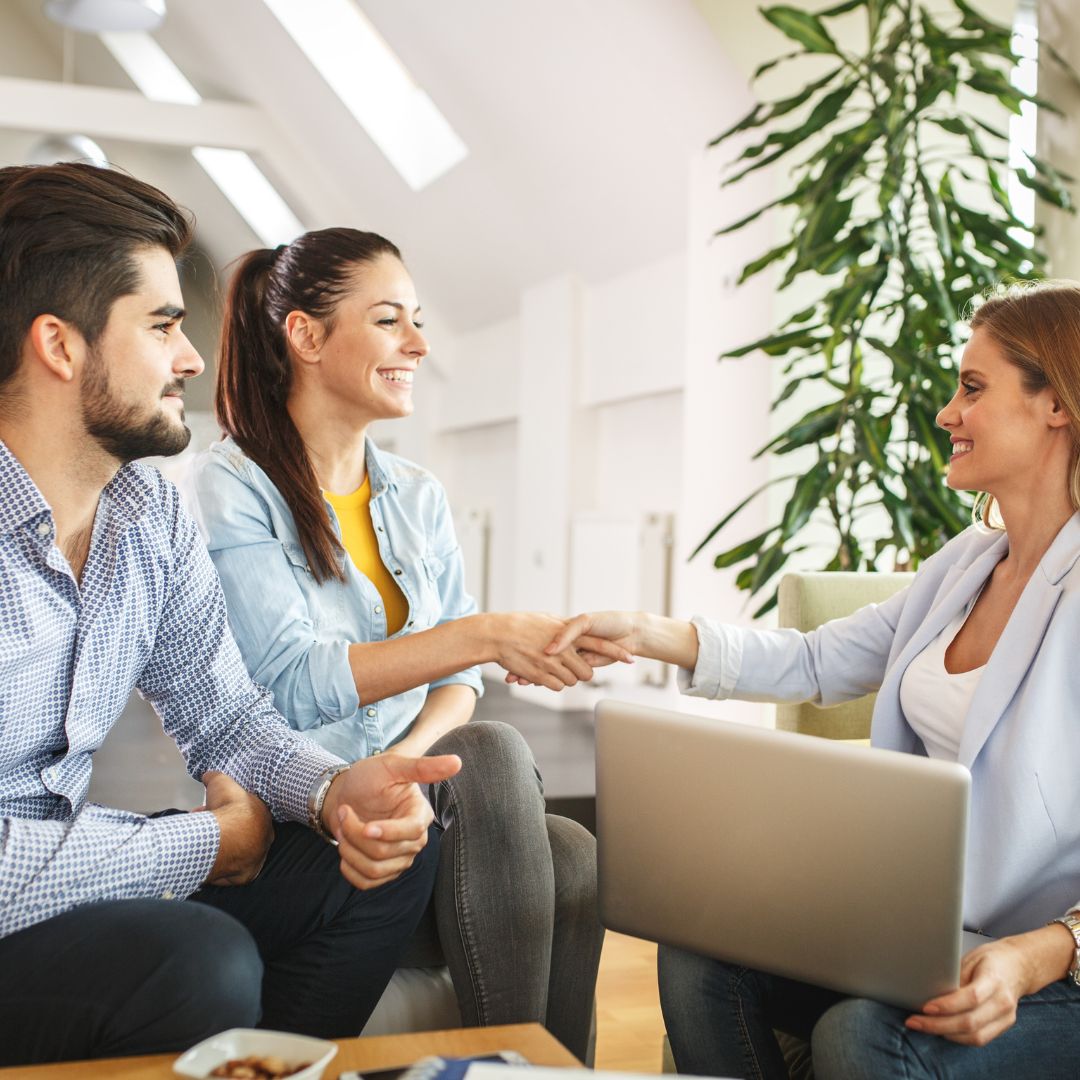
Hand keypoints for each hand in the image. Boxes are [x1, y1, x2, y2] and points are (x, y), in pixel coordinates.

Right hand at [202, 771, 273, 885]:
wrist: (226, 835)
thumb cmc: (227, 807)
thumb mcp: (220, 782)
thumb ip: (214, 777)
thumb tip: (207, 774)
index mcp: (263, 815)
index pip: (244, 814)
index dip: (224, 811)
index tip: (209, 811)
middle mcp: (264, 837)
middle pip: (239, 833)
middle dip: (221, 828)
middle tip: (201, 826)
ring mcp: (257, 858)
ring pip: (236, 852)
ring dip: (219, 847)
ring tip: (198, 841)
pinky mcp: (247, 875)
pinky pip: (232, 872)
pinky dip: (219, 867)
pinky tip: (205, 860)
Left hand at [322, 753, 461, 890]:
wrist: (347, 794)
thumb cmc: (370, 777)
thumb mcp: (392, 765)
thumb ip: (423, 767)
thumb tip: (457, 762)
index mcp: (420, 813)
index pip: (413, 831)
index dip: (389, 832)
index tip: (367, 826)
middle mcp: (414, 839)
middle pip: (385, 851)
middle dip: (355, 833)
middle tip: (345, 811)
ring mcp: (400, 858)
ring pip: (374, 869)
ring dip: (349, 849)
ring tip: (344, 827)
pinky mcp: (384, 872)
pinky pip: (366, 883)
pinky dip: (349, 868)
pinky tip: (346, 846)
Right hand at [490, 611, 633, 690]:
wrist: (498, 634)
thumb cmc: (520, 624)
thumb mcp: (547, 619)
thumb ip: (564, 626)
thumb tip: (575, 627)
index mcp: (568, 632)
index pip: (599, 644)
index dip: (616, 652)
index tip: (630, 658)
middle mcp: (564, 649)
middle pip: (587, 672)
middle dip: (582, 673)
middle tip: (572, 668)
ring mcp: (552, 663)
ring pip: (572, 681)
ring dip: (566, 679)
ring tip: (552, 668)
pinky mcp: (540, 675)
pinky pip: (557, 686)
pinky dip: (553, 683)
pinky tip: (543, 675)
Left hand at [905, 935, 1041, 1045]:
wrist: (1018, 967)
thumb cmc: (991, 959)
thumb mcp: (971, 958)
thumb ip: (955, 977)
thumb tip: (931, 992)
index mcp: (995, 980)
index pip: (971, 998)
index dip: (948, 1005)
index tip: (926, 1007)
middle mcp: (1003, 1002)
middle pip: (971, 1022)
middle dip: (939, 1025)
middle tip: (914, 1021)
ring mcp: (1006, 1018)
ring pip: (975, 1036)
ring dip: (946, 1034)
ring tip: (923, 1026)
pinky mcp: (1004, 1026)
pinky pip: (980, 1039)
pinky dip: (958, 1037)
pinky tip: (941, 1030)